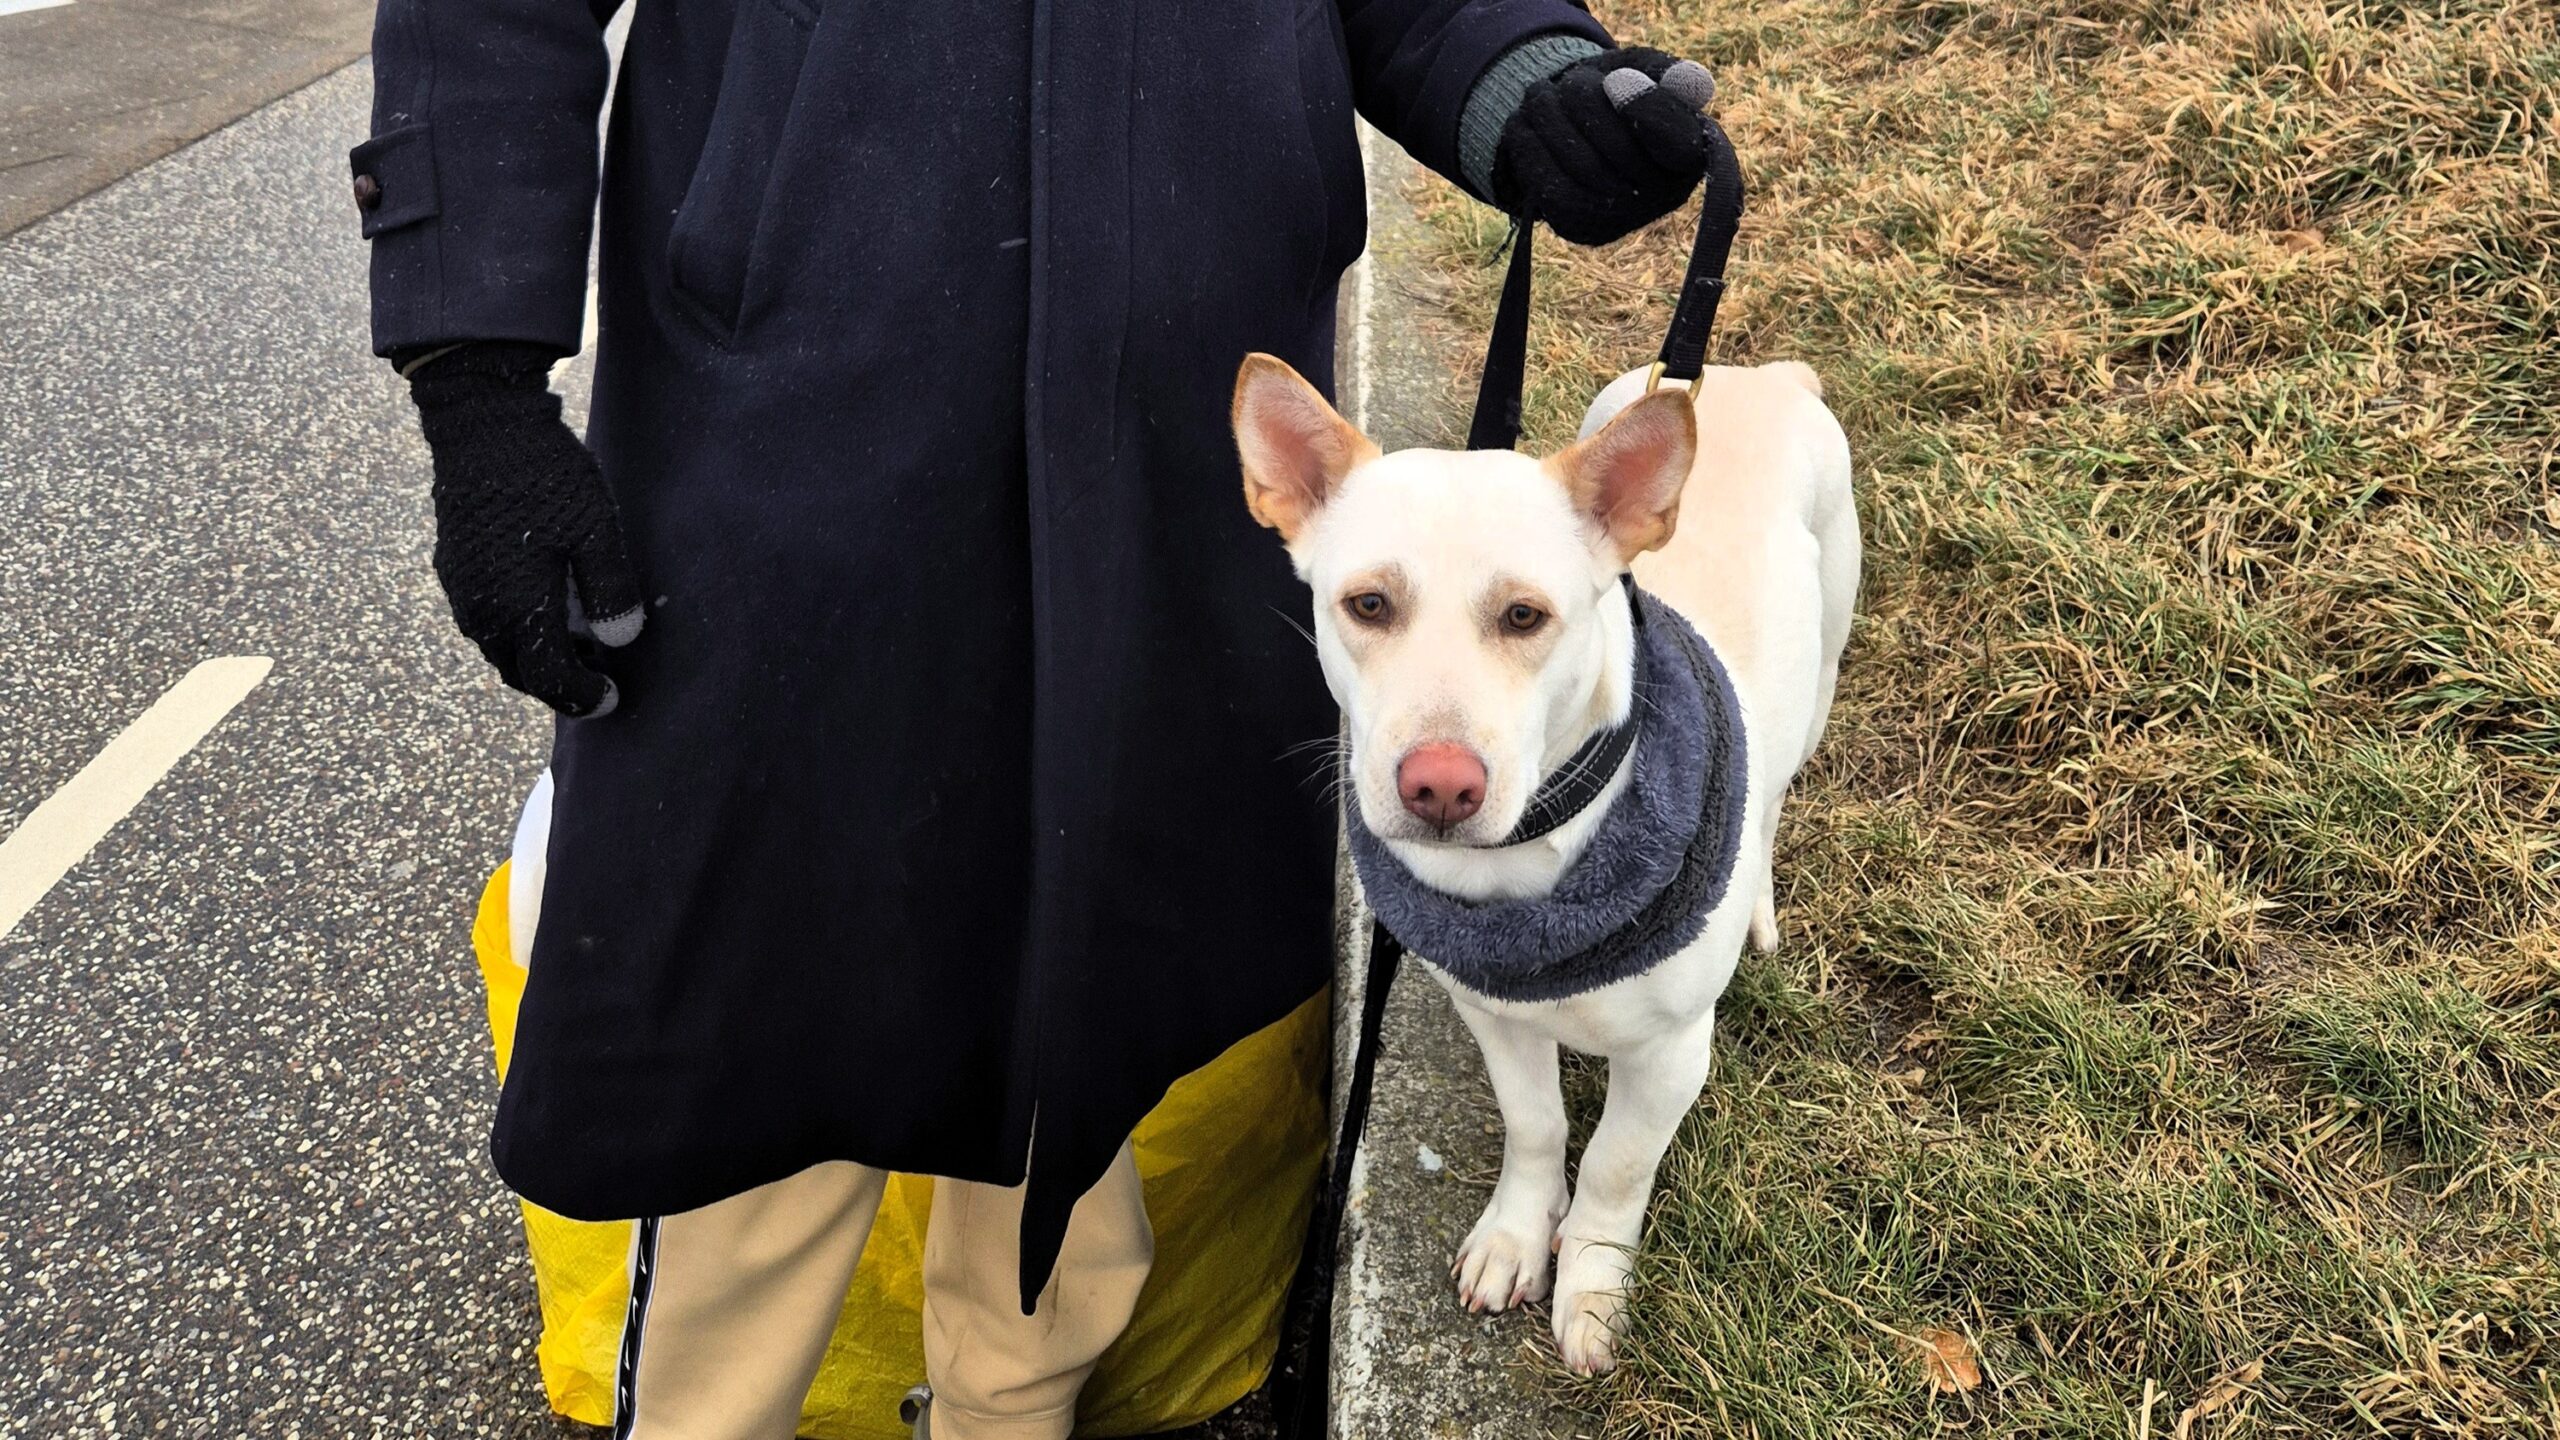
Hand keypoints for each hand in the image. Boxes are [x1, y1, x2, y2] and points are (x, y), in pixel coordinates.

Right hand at [407, 343, 645, 716]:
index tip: (613, 698)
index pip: (549, 678)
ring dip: (535, 658)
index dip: (583, 696)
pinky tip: (545, 608)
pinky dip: (516, 631)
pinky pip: (484, 620)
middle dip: (559, 683)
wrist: (483, 425)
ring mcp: (460, 589)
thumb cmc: (547, 476)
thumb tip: (622, 642)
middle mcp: (480, 610)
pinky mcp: (453, 566)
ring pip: (499, 648)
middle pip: (520, 671)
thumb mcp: (595, 531)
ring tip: (579, 643)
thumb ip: (610, 591)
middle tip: (598, 676)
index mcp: (515, 609)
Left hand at [1494, 48, 1716, 246]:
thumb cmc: (1617, 94)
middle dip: (1584, 100)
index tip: (1616, 79)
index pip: (1678, 141)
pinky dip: (1529, 149)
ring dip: (1549, 119)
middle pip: (1618, 148)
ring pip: (1579, 166)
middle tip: (1568, 79)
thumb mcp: (1641, 71)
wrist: (1576, 132)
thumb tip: (1688, 80)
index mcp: (1691, 154)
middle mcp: (1664, 196)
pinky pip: (1549, 189)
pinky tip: (1525, 126)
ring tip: (1539, 95)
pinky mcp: (1581, 227)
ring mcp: (1622, 219)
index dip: (1646, 108)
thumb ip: (1662, 72)